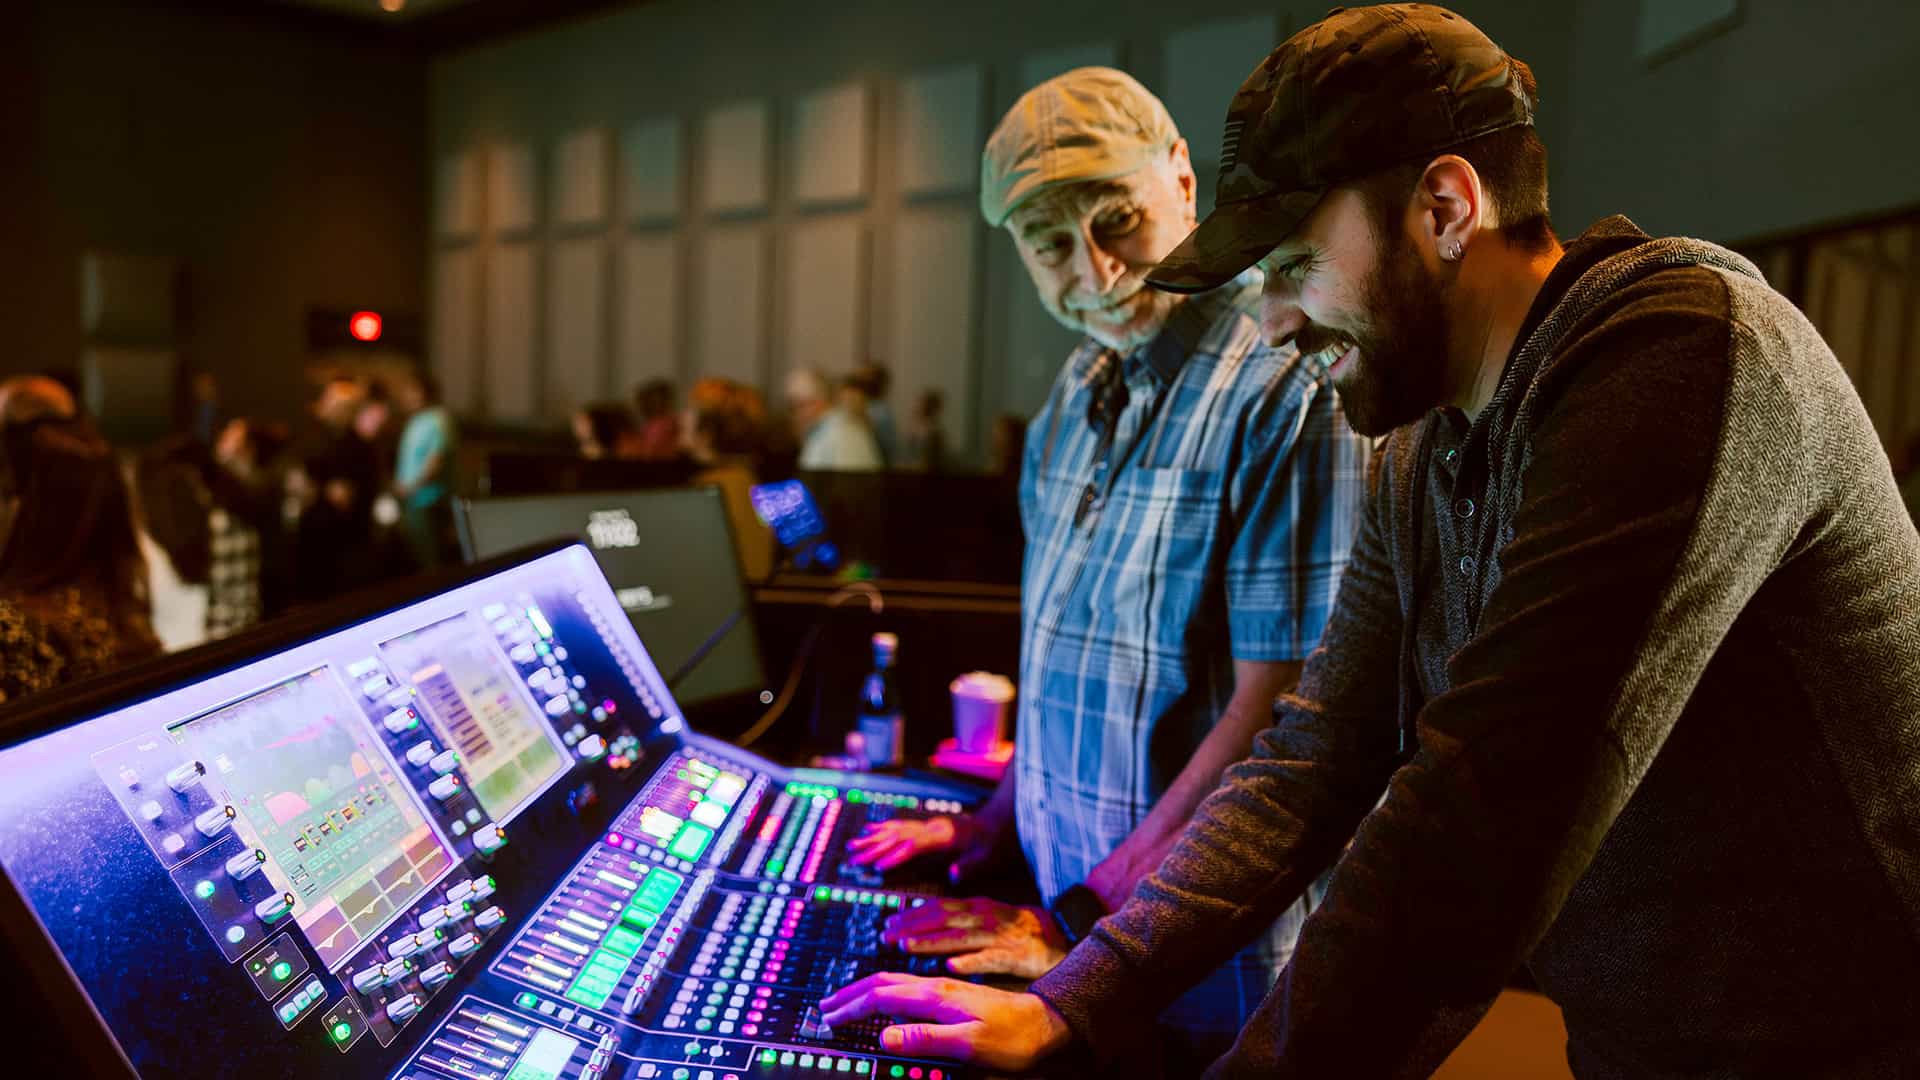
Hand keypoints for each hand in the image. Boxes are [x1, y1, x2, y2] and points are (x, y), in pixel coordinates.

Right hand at [821, 973, 1070, 1071]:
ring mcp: (945, 988)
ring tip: (846, 997)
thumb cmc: (1014, 1038)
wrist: (1048, 1022)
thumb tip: (884, 1036)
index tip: (830, 1019)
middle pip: (883, 983)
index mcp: (936, 997)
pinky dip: (886, 988)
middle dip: (850, 994)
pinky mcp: (953, 994)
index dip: (853, 1008)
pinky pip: (909, 985)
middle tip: (825, 1007)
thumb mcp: (970, 1044)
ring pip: (895, 980)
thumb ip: (926, 1038)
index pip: (883, 997)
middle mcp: (937, 986)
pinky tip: (886, 994)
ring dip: (865, 988)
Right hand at [847, 813, 1006, 881]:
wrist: (1002, 820)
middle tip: (853, 859)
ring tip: (852, 845)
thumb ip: (971, 866)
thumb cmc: (996, 842)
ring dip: (873, 838)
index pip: (915, 845)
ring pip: (896, 829)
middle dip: (874, 848)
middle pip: (898, 835)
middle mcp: (933, 827)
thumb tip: (953, 875)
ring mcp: (929, 824)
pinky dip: (883, 828)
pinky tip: (869, 829)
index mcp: (945, 835)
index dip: (896, 855)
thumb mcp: (990, 856)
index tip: (878, 867)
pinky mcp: (928, 826)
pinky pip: (901, 825)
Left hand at [883, 896, 1067, 978]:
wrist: (1066, 935)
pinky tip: (953, 966)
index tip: (888, 924)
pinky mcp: (1016, 956)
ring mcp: (1001, 936)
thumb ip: (962, 922)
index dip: (912, 915)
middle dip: (912, 927)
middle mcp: (986, 918)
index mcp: (979, 909)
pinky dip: (971, 961)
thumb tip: (930, 927)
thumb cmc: (1022, 932)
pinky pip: (991, 959)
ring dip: (932, 942)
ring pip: (961, 937)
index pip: (939, 908)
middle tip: (886, 936)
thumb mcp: (990, 919)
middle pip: (943, 919)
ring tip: (907, 948)